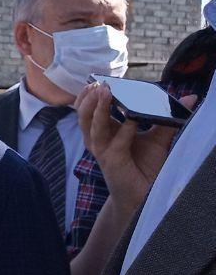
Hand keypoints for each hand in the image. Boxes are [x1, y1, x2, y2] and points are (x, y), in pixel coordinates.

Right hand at [76, 83, 195, 214]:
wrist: (146, 194)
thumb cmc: (146, 166)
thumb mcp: (158, 138)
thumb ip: (168, 118)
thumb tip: (190, 98)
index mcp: (105, 131)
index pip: (91, 109)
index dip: (92, 95)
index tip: (99, 80)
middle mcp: (99, 140)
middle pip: (84, 115)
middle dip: (89, 98)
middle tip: (98, 84)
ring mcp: (103, 151)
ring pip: (92, 126)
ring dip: (97, 108)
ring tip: (104, 92)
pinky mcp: (112, 161)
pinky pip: (116, 143)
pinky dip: (124, 129)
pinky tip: (131, 120)